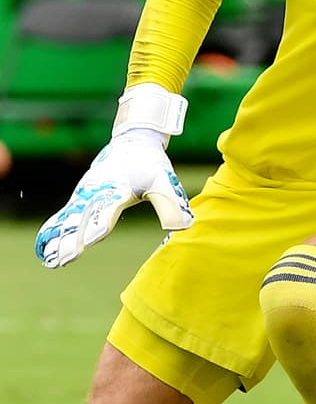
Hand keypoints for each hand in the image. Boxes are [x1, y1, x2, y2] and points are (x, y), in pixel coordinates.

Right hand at [35, 132, 192, 267]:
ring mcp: (85, 195)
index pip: (108, 210)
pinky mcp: (80, 198)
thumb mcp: (163, 181)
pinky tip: (45, 251)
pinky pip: (63, 216)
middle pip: (84, 218)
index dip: (101, 224)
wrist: (133, 142)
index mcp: (118, 189)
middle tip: (67, 258)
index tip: (92, 240)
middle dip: (75, 238)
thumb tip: (183, 227)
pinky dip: (54, 231)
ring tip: (52, 260)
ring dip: (61, 239)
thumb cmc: (150, 164)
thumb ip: (170, 204)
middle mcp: (97, 193)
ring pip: (70, 219)